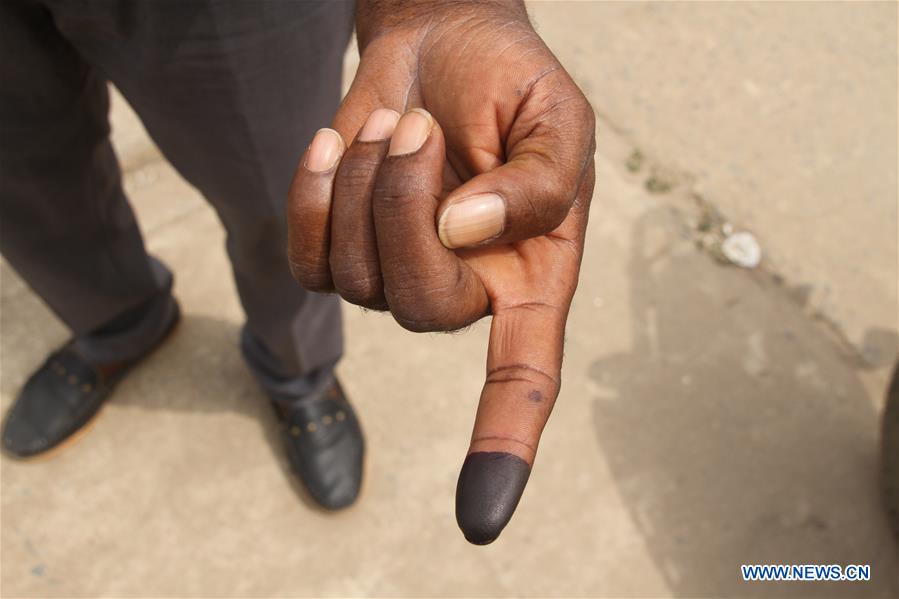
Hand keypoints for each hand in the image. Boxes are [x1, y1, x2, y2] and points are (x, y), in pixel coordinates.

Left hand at [287, 0, 594, 543]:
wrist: (443, 40)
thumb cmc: (511, 83)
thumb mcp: (558, 121)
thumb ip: (538, 184)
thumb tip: (464, 235)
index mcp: (531, 276)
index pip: (522, 377)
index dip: (504, 444)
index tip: (480, 520)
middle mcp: (466, 290)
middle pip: (416, 308)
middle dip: (401, 206)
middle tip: (416, 125)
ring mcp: (395, 275)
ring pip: (353, 276)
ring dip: (364, 178)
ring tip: (396, 120)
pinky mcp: (337, 249)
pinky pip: (303, 256)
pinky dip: (312, 190)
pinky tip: (335, 143)